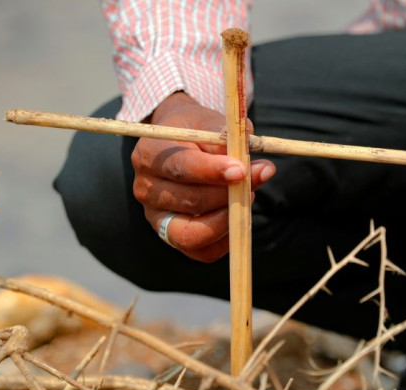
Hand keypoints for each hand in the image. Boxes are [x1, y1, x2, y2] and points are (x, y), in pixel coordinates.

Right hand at [132, 92, 274, 261]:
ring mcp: (156, 217)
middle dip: (230, 194)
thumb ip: (227, 137)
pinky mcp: (171, 236)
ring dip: (228, 218)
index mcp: (149, 154)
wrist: (180, 142)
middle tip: (259, 177)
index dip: (213, 172)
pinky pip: (201, 252)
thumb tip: (250, 162)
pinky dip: (224, 240)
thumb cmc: (197, 131)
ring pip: (193, 232)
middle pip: (190, 201)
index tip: (241, 171)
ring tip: (248, 196)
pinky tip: (238, 217)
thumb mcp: (209, 121)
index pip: (180, 168)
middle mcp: (146, 188)